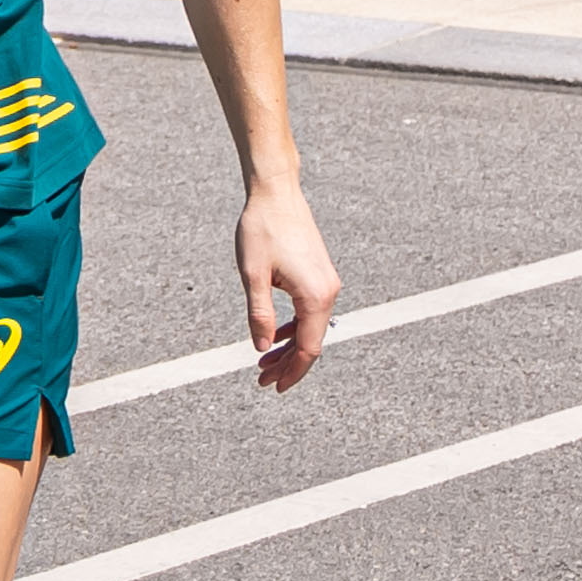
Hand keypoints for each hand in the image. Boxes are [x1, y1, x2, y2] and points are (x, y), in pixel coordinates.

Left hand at [236, 176, 340, 390]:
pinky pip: (310, 311)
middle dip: (288, 365)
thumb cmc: (262, 229)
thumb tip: (262, 348)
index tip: (273, 387)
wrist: (277, 193)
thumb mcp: (253, 276)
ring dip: (289, 347)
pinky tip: (275, 334)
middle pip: (311, 343)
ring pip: (310, 328)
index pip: (307, 350)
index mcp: (314, 296)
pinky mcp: (320, 275)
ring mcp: (327, 283)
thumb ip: (259, 315)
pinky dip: (294, 327)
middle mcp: (328, 292)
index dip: (291, 373)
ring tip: (265, 362)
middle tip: (262, 380)